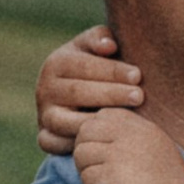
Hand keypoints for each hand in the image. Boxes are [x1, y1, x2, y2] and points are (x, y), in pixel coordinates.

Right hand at [35, 26, 145, 154]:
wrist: (77, 101)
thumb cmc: (97, 70)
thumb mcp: (96, 49)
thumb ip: (101, 38)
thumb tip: (109, 46)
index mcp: (57, 63)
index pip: (84, 65)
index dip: (112, 70)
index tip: (138, 75)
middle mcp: (45, 89)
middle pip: (77, 92)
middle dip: (111, 94)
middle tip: (139, 97)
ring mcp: (44, 115)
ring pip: (66, 121)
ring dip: (97, 121)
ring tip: (126, 119)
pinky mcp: (45, 137)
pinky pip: (58, 144)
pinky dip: (79, 144)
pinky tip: (108, 139)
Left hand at [74, 106, 183, 183]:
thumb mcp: (156, 145)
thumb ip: (132, 133)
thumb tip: (97, 127)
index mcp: (140, 126)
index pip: (102, 116)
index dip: (97, 133)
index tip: (104, 152)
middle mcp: (129, 135)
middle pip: (85, 131)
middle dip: (85, 149)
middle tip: (96, 168)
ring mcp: (119, 154)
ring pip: (80, 153)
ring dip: (86, 170)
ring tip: (103, 182)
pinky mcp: (111, 176)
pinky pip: (85, 177)